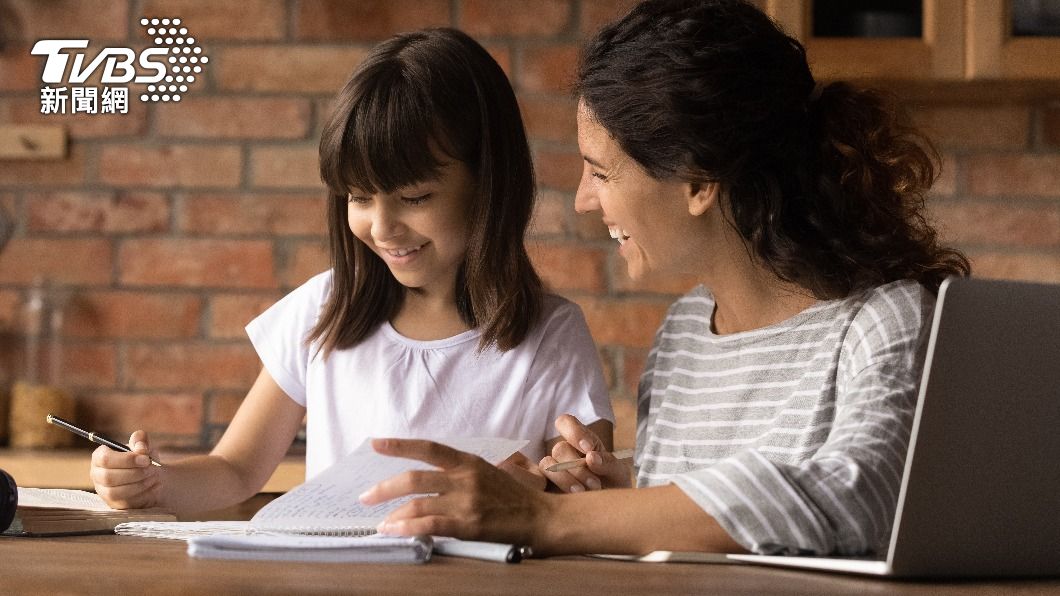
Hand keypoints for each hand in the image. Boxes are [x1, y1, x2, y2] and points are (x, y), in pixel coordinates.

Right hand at [90, 430, 162, 508]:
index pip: (105, 459)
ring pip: (116, 492)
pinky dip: (143, 493)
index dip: (127, 459)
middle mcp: (97, 475)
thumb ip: (140, 441)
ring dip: (139, 484)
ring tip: (154, 476)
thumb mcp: (143, 446)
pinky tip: (154, 486)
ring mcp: (103, 491)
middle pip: (109, 477)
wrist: (150, 476)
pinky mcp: (114, 504)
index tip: (146, 459)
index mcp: (100, 457)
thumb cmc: (142, 459)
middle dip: (135, 473)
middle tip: (152, 469)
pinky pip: (125, 502)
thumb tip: (140, 447)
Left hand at [359, 439, 551, 545]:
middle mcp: (465, 478)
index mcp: (468, 461)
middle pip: (414, 478)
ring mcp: (466, 501)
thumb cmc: (515, 497)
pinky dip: (407, 529)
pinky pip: (430, 525)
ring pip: (417, 504)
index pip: (428, 448)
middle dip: (384, 488)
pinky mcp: (469, 525)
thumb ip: (459, 474)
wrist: (542, 517)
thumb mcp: (487, 473)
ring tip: (381, 523)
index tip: (375, 443)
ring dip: (393, 515)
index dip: (400, 445)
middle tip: (365, 497)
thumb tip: (426, 483)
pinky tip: (395, 532)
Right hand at [541, 414, 630, 491]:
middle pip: (560, 448)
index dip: (574, 432)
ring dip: (565, 479)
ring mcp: (552, 470)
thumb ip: (607, 462)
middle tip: (596, 485)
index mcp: (581, 442)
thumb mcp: (618, 473)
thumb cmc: (614, 488)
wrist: (612, 514)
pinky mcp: (545, 488)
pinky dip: (555, 488)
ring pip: (547, 465)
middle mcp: (564, 454)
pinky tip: (569, 499)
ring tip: (583, 494)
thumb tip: (590, 457)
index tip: (589, 449)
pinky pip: (539, 483)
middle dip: (577, 467)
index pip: (566, 423)